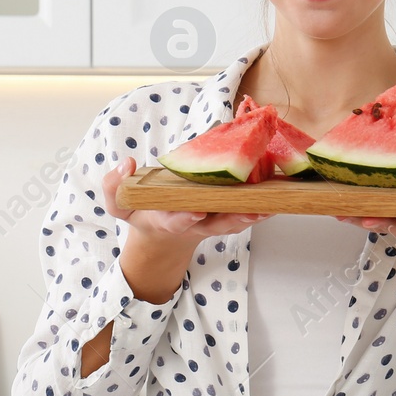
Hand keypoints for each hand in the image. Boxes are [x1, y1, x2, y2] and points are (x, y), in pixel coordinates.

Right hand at [100, 156, 271, 255]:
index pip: (176, 221)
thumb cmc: (142, 212)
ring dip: (255, 212)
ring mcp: (213, 221)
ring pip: (237, 219)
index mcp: (168, 220)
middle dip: (232, 218)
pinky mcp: (227, 213)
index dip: (185, 217)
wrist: (162, 230)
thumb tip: (127, 164)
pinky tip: (279, 193)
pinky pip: (246, 210)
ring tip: (273, 203)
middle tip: (249, 211)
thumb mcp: (120, 204)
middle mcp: (196, 223)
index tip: (195, 211)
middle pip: (216, 224)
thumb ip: (116, 187)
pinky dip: (262, 203)